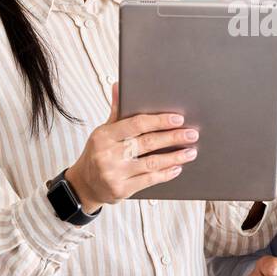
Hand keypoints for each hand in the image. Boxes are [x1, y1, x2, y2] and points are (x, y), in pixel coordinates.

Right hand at [63, 83, 198, 211]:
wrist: (84, 185)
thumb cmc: (98, 154)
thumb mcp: (103, 132)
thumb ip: (116, 112)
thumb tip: (119, 85)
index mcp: (104, 136)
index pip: (136, 124)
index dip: (159, 121)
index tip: (178, 119)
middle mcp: (108, 154)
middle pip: (148, 143)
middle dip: (173, 138)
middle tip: (192, 134)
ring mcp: (114, 173)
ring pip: (152, 163)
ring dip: (175, 157)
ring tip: (191, 152)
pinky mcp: (121, 190)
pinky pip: (149, 180)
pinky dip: (166, 174)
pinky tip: (177, 168)